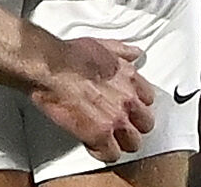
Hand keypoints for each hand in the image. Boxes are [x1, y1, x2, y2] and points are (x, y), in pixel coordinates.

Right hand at [29, 37, 154, 163]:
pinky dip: (103, 152)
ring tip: (108, 138)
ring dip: (121, 142)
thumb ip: (122, 51)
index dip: (137, 105)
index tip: (129, 107)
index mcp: (130, 77)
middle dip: (133, 125)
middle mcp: (128, 100)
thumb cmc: (70, 55)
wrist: (51, 68)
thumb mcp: (102, 45)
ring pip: (133, 143)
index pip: (149, 100)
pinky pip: (112, 154)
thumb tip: (134, 53)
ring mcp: (116, 119)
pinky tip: (94, 144)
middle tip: (120, 125)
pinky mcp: (100, 135)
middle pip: (145, 124)